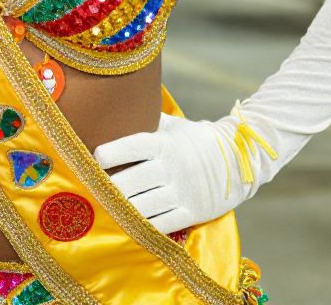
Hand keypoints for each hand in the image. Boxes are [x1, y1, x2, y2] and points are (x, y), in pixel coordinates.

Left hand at [94, 113, 242, 233]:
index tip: (95, 158)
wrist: (237, 161)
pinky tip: (130, 223)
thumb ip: (147, 119)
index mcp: (164, 143)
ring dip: (121, 209)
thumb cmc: (195, 140)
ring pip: (142, 207)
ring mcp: (182, 192)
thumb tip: (117, 102)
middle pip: (130, 183)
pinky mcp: (192, 213)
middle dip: (108, 188)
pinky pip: (161, 225)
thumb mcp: (173, 126)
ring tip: (106, 207)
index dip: (111, 153)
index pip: (132, 146)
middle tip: (93, 189)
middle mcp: (171, 168)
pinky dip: (143, 226)